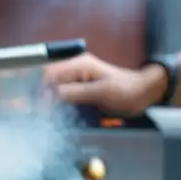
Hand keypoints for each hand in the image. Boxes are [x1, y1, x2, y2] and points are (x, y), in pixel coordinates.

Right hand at [41, 53, 167, 114]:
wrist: (144, 92)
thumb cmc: (126, 91)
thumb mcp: (101, 93)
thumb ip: (75, 93)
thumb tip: (50, 96)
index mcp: (79, 65)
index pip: (50, 74)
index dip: (40, 91)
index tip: (39, 110)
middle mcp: (76, 67)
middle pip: (48, 79)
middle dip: (39, 95)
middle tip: (36, 114)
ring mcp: (78, 77)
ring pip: (53, 86)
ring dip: (46, 99)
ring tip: (41, 115)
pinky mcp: (81, 87)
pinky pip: (62, 92)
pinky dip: (56, 102)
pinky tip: (53, 112)